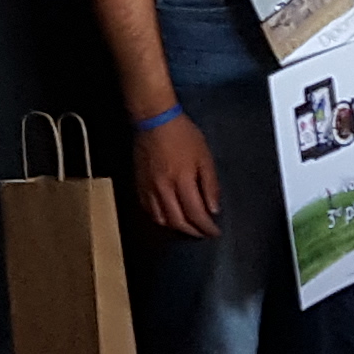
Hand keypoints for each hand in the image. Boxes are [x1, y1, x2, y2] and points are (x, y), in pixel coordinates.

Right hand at [133, 111, 224, 236]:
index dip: (206, 227)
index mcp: (182, 181)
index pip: (196, 214)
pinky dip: (161, 219)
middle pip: (178, 222)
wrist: (154, 120)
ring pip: (161, 220)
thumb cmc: (183, 135)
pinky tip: (169, 216)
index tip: (215, 231)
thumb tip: (213, 209)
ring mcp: (149, 189)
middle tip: (203, 233)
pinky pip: (149, 211)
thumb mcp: (204, 156)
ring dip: (176, 227)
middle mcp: (163, 190)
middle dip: (193, 231)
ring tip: (188, 226)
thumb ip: (210, 185)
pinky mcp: (139, 185)